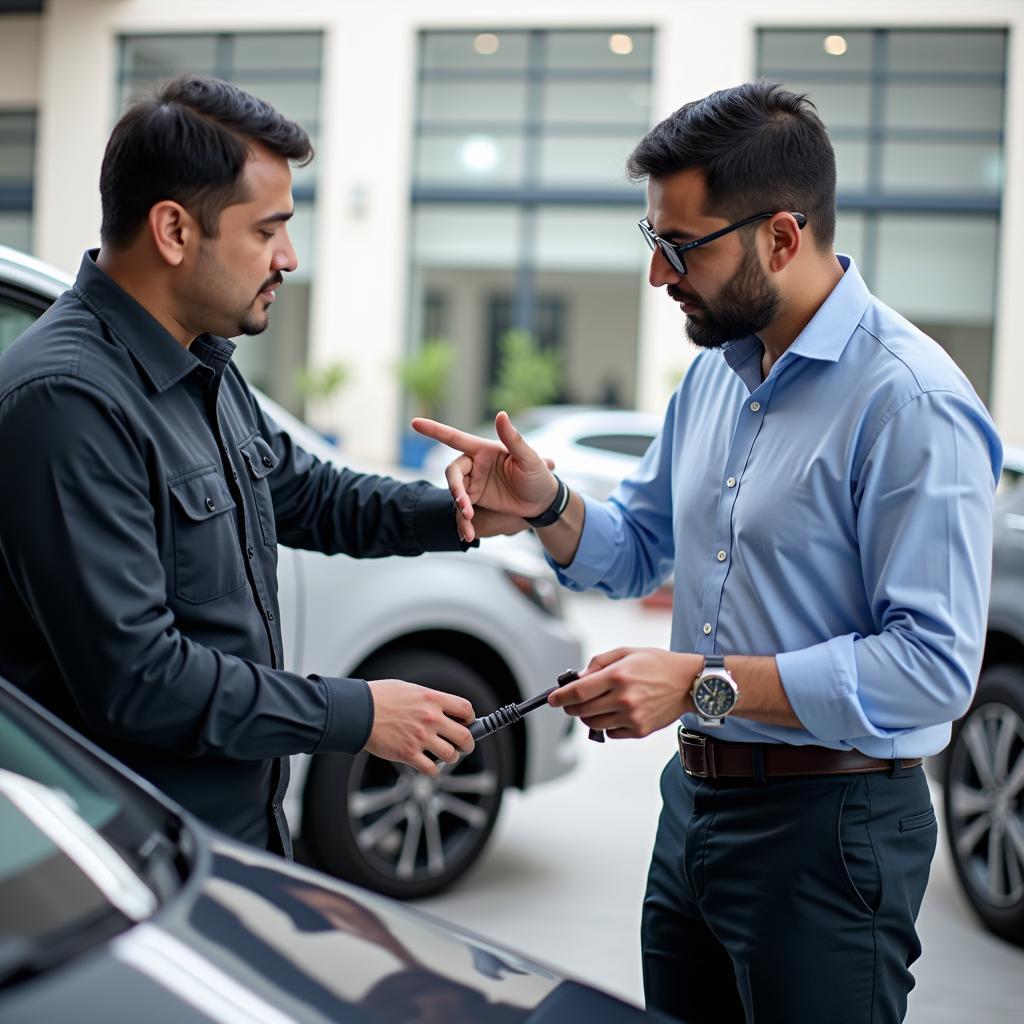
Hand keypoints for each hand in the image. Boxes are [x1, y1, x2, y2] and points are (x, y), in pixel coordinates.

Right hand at [364, 680, 474, 774]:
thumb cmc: (380, 697)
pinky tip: (430, 765)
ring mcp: (420, 737)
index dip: (470, 718)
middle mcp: (430, 718)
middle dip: (468, 744)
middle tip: (465, 746)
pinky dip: (434, 770)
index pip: (465, 709)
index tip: (467, 722)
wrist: (358, 711)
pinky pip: (432, 769)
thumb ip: (428, 700)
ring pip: (451, 755)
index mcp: (432, 699)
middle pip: (465, 736)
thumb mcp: (410, 689)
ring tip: (446, 755)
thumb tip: (442, 709)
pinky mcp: (408, 754)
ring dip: (452, 757)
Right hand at [413, 412, 557, 541]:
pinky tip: (468, 535)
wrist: (543, 502)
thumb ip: (513, 438)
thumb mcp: (529, 459)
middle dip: (455, 489)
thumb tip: (501, 414)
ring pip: (455, 494)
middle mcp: (475, 464)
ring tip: (469, 524)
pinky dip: (464, 523)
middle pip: (453, 473)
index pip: (455, 438)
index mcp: (484, 450)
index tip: (414, 422)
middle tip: (465, 505)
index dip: (434, 430)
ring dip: (460, 509)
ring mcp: (474, 483)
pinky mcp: (476, 500)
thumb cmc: (539, 476)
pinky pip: (462, 510)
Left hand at [548, 647, 701, 738]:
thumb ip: (599, 663)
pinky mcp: (639, 730)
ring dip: (587, 717)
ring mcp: (632, 717)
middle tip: (570, 702)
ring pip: (594, 724)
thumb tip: (578, 678)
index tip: (552, 699)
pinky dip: (606, 725)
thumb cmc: (658, 664)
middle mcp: (623, 698)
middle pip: (582, 710)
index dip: (560, 696)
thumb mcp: (626, 652)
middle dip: (571, 707)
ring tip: (593, 706)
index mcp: (618, 676)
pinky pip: (611, 733)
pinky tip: (613, 713)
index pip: (578, 691)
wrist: (689, 683)